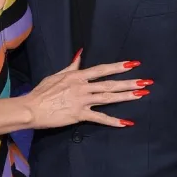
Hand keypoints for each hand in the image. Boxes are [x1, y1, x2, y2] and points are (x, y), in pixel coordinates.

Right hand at [26, 54, 149, 129]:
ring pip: (108, 98)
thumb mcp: (56, 75)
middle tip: (146, 82)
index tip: (133, 64)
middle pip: (110, 84)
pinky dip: (113, 121)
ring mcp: (82, 101)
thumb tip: (80, 53)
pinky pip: (99, 118)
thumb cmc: (42, 92)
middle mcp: (82, 87)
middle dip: (129, 82)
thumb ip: (72, 66)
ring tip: (141, 94)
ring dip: (126, 96)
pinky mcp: (79, 115)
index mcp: (77, 76)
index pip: (102, 69)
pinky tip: (126, 122)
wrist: (31, 108)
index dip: (118, 67)